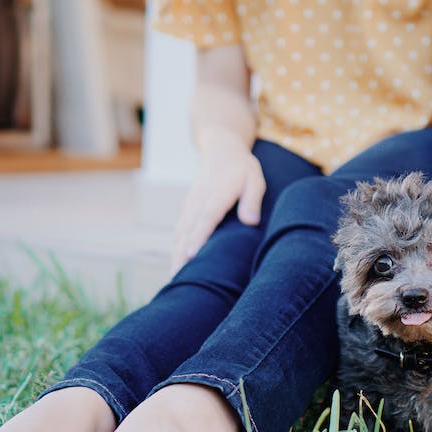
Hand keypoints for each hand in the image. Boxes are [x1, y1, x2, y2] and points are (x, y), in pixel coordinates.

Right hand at [171, 140, 264, 272]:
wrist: (220, 151)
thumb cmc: (242, 169)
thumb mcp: (255, 179)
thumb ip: (252, 200)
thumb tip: (250, 222)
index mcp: (217, 193)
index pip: (206, 218)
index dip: (198, 237)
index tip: (191, 255)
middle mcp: (199, 200)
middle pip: (187, 231)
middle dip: (181, 254)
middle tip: (179, 279)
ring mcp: (190, 205)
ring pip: (180, 233)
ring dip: (176, 255)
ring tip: (175, 280)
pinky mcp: (187, 210)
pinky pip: (179, 232)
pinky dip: (176, 249)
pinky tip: (176, 267)